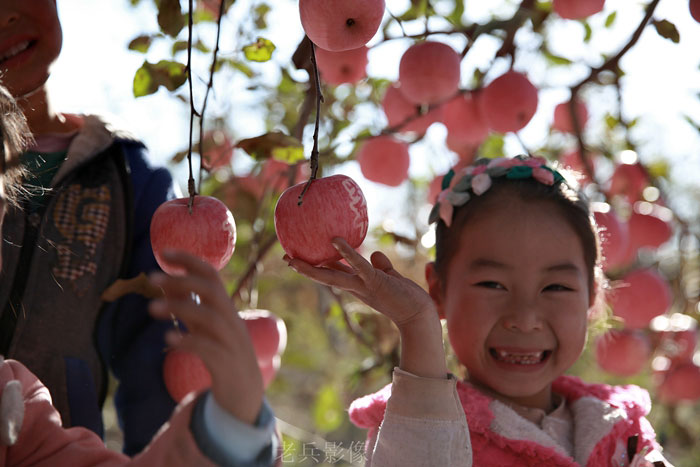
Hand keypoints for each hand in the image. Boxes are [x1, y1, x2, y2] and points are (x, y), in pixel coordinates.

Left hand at [149, 250, 263, 424]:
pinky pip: (207, 348)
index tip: (164, 252)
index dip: (190, 260)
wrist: (244, 390)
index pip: (211, 275)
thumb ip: (188, 304)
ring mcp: (229, 340)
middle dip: (182, 281)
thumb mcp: (204, 325)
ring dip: (180, 308)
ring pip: (209, 317)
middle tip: (150, 278)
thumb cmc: (220, 351)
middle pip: (211, 291)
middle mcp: (230, 319)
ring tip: (150, 308)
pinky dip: (188, 341)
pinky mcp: (225, 362)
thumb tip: (164, 283)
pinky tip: (168, 338)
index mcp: (225, 307)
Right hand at [286, 238, 446, 377]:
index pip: (333, 273)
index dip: (316, 266)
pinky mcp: (375, 281)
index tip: (299, 259)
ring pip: (333, 276)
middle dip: (305, 269)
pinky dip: (347, 252)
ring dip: (312, 269)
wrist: (420, 315)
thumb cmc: (407, 298)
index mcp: (357, 285)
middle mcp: (356, 287)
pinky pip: (358, 264)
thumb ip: (382, 267)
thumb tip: (375, 254)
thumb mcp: (391, 277)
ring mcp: (363, 285)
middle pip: (325, 277)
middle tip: (285, 259)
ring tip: (293, 259)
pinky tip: (335, 240)